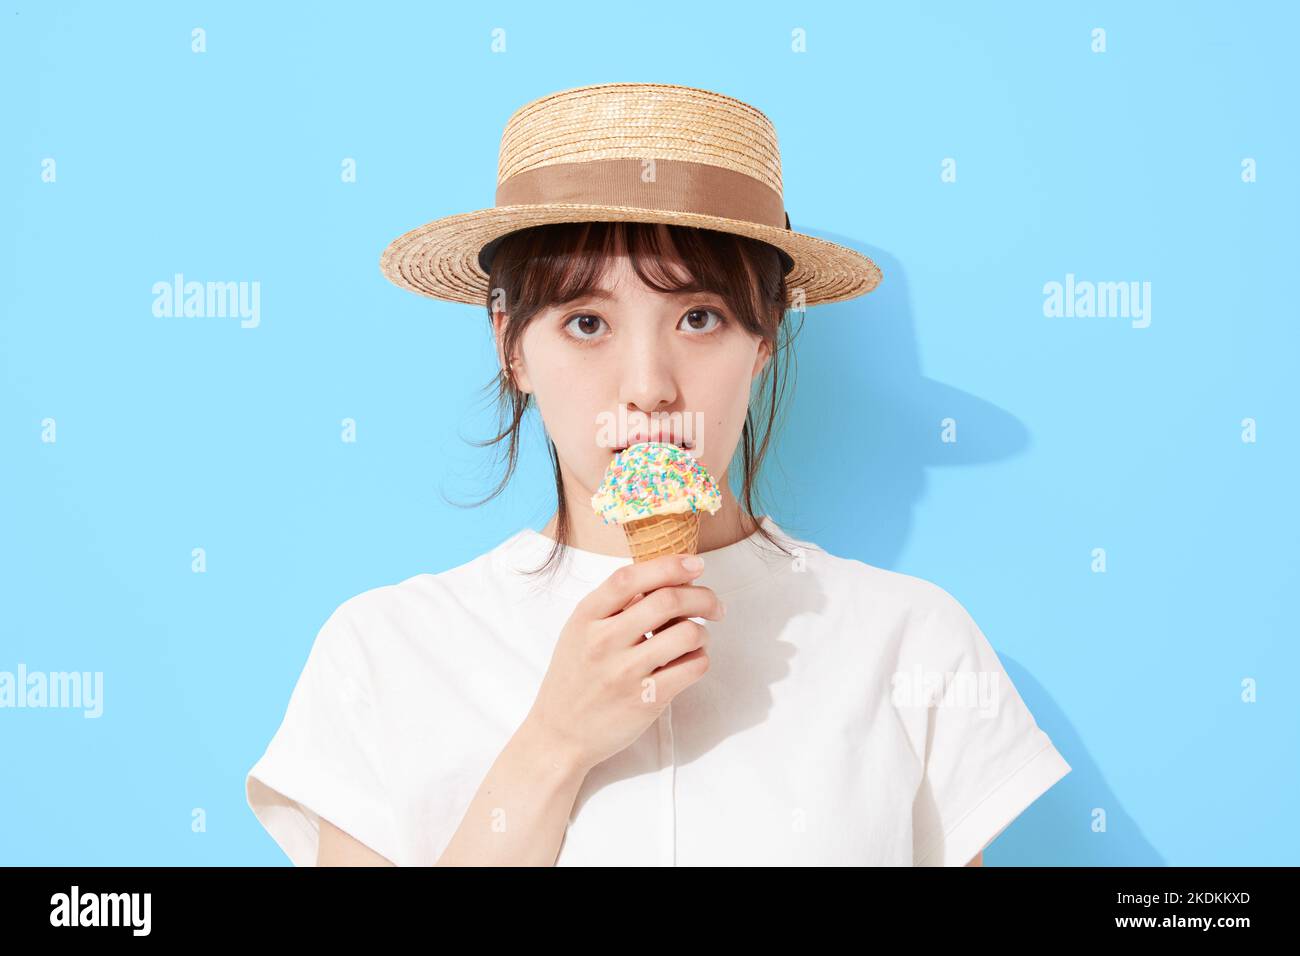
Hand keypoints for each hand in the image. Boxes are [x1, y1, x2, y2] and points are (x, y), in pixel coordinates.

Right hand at [524, 553, 725, 772]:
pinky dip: (701, 659)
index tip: (696, 565)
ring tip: (698, 638)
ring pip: (688, 634)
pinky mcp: (646, 700)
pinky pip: (693, 668)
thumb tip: (667, 576)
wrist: (560, 734)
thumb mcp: (580, 630)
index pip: (630, 577)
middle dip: (702, 597)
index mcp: (586, 616)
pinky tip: (690, 661)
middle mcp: (604, 640)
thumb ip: (615, 604)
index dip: (669, 565)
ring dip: (703, 632)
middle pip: (667, 600)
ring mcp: (625, 672)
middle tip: (714, 605)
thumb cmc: (576, 677)